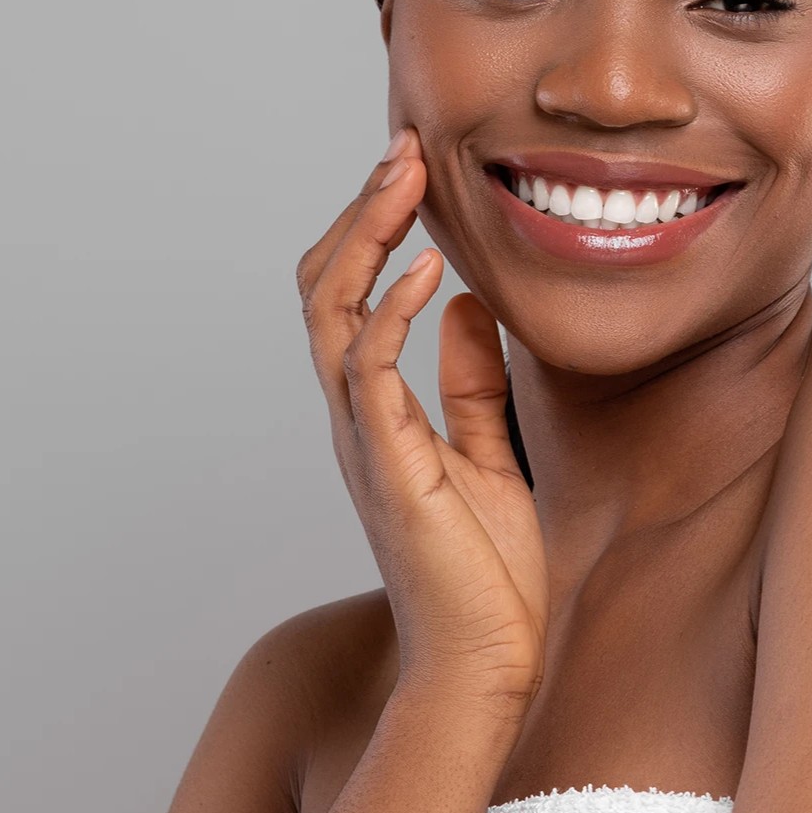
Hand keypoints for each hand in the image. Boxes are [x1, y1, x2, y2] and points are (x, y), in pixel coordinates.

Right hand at [295, 128, 547, 716]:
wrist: (489, 662)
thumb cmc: (488, 577)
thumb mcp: (487, 455)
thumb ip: (470, 384)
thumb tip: (468, 307)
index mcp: (375, 412)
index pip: (348, 296)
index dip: (370, 227)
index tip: (412, 169)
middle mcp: (355, 417)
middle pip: (322, 287)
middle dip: (359, 210)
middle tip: (403, 150)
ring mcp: (363, 439)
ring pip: (329, 312)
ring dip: (364, 235)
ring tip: (404, 177)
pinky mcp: (388, 464)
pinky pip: (367, 371)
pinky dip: (389, 311)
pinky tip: (425, 270)